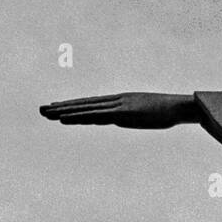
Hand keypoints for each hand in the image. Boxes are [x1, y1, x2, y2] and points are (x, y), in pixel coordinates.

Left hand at [39, 92, 194, 129]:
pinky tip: (64, 118)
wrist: (180, 106)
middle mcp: (114, 101)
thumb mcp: (144, 115)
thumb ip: (129, 116)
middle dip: (61, 107)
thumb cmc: (168, 111)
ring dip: (64, 111)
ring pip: (85, 109)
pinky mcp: (121, 113)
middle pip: (83, 105)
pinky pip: (94, 116)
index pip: (91, 104)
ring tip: (45, 113)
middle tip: (41, 110)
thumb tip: (119, 120)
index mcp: (120, 102)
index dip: (73, 106)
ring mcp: (117, 106)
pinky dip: (78, 116)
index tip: (56, 108)